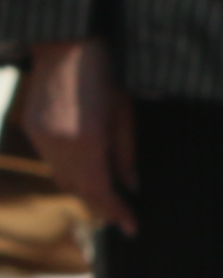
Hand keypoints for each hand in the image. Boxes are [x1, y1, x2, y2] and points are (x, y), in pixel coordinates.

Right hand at [18, 39, 134, 234]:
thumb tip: (131, 185)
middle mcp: (61, 146)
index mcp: (88, 142)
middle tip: (122, 218)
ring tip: (108, 199)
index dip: (117, 212)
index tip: (132, 228)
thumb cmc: (103, 77)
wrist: (65, 49)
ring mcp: (44, 140)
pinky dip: (70, 172)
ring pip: (64, 179)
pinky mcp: (35, 132)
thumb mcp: (124, 115)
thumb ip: (126, 155)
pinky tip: (87, 172)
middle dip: (102, 206)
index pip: (101, 191)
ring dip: (85, 191)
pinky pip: (53, 163)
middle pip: (81, 190)